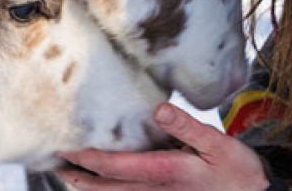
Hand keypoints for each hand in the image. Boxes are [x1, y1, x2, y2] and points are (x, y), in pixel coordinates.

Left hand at [55, 102, 269, 189]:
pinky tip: (102, 185)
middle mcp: (157, 189)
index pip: (116, 166)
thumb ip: (187, 126)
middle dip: (79, 175)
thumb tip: (158, 108)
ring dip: (90, 186)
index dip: (88, 157)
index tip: (66, 145)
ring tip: (68, 175)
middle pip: (107, 186)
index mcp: (166, 172)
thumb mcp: (219, 144)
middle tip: (54, 164)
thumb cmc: (237, 171)